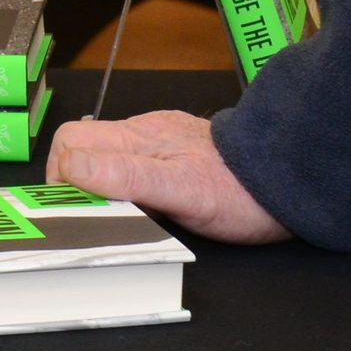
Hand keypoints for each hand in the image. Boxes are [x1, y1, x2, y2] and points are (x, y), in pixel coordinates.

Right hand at [48, 109, 290, 242]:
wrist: (289, 181)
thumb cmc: (239, 192)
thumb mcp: (180, 191)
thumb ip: (125, 176)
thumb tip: (71, 168)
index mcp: (136, 138)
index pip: (69, 143)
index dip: (61, 178)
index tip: (74, 211)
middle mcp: (143, 133)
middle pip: (82, 147)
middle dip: (75, 182)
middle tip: (90, 217)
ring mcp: (160, 142)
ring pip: (106, 156)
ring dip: (101, 186)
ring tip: (117, 216)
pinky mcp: (177, 154)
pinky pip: (134, 163)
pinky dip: (125, 185)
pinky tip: (145, 206)